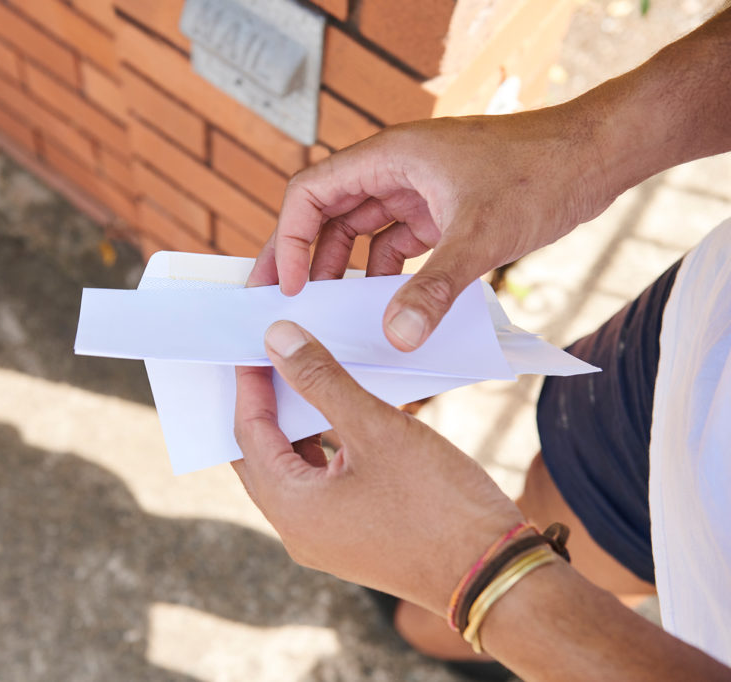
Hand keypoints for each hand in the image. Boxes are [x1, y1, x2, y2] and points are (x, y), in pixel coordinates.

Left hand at [232, 320, 522, 612]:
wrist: (496, 574)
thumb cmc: (439, 502)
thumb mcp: (376, 427)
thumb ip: (321, 380)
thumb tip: (277, 340)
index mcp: (292, 509)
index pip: (248, 434)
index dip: (250, 384)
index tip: (256, 342)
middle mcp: (297, 532)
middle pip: (261, 455)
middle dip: (264, 405)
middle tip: (271, 357)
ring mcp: (324, 541)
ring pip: (293, 471)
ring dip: (295, 427)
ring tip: (305, 378)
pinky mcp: (351, 540)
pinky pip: (320, 487)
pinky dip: (322, 450)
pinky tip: (341, 418)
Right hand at [253, 106, 613, 350]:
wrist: (595, 157)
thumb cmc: (540, 173)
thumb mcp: (481, 235)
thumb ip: (435, 289)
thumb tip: (397, 337)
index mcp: (389, 157)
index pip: (311, 193)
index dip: (291, 239)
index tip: (290, 286)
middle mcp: (394, 169)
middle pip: (326, 215)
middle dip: (305, 259)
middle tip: (284, 304)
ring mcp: (415, 190)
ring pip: (358, 232)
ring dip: (343, 271)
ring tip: (330, 314)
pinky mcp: (438, 211)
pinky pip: (394, 245)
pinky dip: (383, 275)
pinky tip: (384, 308)